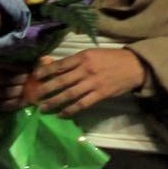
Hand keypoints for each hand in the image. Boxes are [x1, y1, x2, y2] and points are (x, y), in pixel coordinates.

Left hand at [31, 47, 145, 117]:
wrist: (134, 66)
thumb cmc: (111, 58)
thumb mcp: (92, 53)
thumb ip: (75, 61)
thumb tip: (54, 65)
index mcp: (83, 57)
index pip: (60, 65)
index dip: (45, 71)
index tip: (34, 76)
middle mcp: (86, 69)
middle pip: (61, 81)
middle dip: (45, 89)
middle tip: (33, 96)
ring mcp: (93, 83)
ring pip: (69, 94)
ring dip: (54, 102)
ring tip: (43, 108)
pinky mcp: (100, 94)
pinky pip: (82, 104)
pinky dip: (70, 110)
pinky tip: (62, 114)